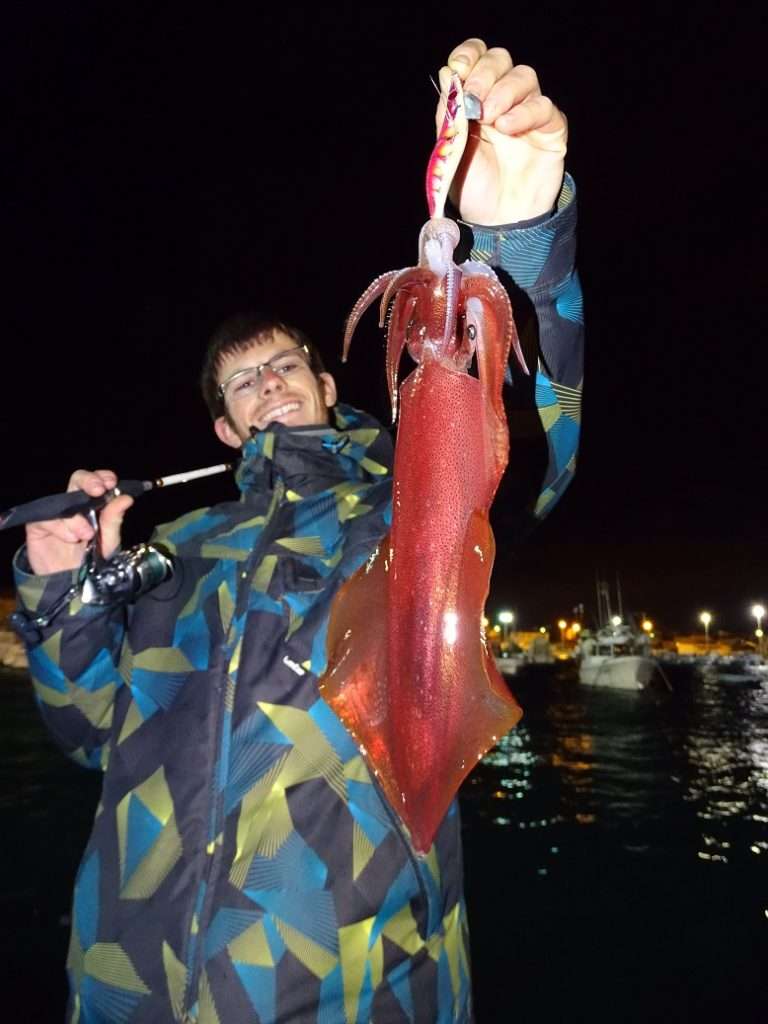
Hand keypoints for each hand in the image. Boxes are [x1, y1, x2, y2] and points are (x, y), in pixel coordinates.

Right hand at [25, 469, 133, 574]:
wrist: (72, 584)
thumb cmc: (92, 560)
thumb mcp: (109, 541)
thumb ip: (115, 519)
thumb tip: (126, 498)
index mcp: (95, 505)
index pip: (98, 481)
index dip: (103, 477)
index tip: (111, 483)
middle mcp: (75, 505)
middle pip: (78, 480)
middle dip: (89, 481)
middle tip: (98, 490)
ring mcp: (56, 514)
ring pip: (63, 501)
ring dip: (77, 517)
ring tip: (86, 535)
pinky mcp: (38, 526)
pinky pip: (48, 518)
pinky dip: (61, 528)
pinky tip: (70, 539)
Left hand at [437, 38, 567, 224]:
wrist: (497, 222)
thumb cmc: (473, 189)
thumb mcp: (451, 152)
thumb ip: (449, 115)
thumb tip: (449, 75)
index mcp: (475, 99)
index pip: (476, 58)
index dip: (468, 55)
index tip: (458, 69)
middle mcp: (502, 100)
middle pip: (500, 60)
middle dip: (484, 75)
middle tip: (474, 103)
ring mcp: (528, 112)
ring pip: (524, 76)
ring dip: (504, 92)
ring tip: (490, 119)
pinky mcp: (551, 129)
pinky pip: (544, 107)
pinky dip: (525, 112)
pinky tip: (508, 128)